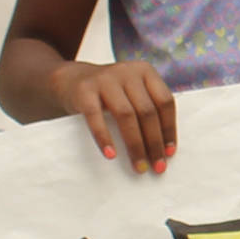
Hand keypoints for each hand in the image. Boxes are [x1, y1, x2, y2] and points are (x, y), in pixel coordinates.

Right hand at [52, 61, 176, 173]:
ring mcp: (105, 79)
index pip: (165, 102)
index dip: (169, 129)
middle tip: (157, 167)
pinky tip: (111, 154)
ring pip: (126, 115)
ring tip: (139, 166)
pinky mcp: (84, 90)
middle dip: (154, 143)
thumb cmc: (109, 94)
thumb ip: (147, 108)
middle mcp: (127, 72)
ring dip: (135, 145)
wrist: (70, 79)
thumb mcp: (131, 91)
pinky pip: (96, 117)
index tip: (169, 153)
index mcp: (145, 71)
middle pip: (147, 111)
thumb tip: (162, 149)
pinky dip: (104, 137)